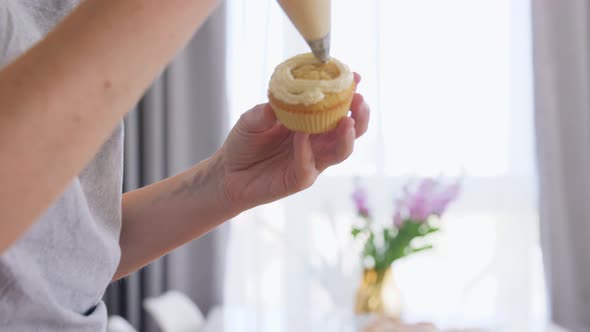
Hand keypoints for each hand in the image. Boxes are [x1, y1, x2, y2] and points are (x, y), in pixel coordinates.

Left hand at [219, 73, 369, 210]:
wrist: (228, 172)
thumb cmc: (244, 142)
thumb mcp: (251, 119)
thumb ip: (265, 111)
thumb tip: (280, 99)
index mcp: (311, 121)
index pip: (337, 106)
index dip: (349, 92)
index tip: (356, 77)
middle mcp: (317, 141)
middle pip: (350, 130)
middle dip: (359, 115)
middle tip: (359, 100)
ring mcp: (311, 160)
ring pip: (340, 151)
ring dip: (346, 136)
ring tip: (346, 121)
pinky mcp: (299, 179)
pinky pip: (309, 166)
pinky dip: (307, 150)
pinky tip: (302, 136)